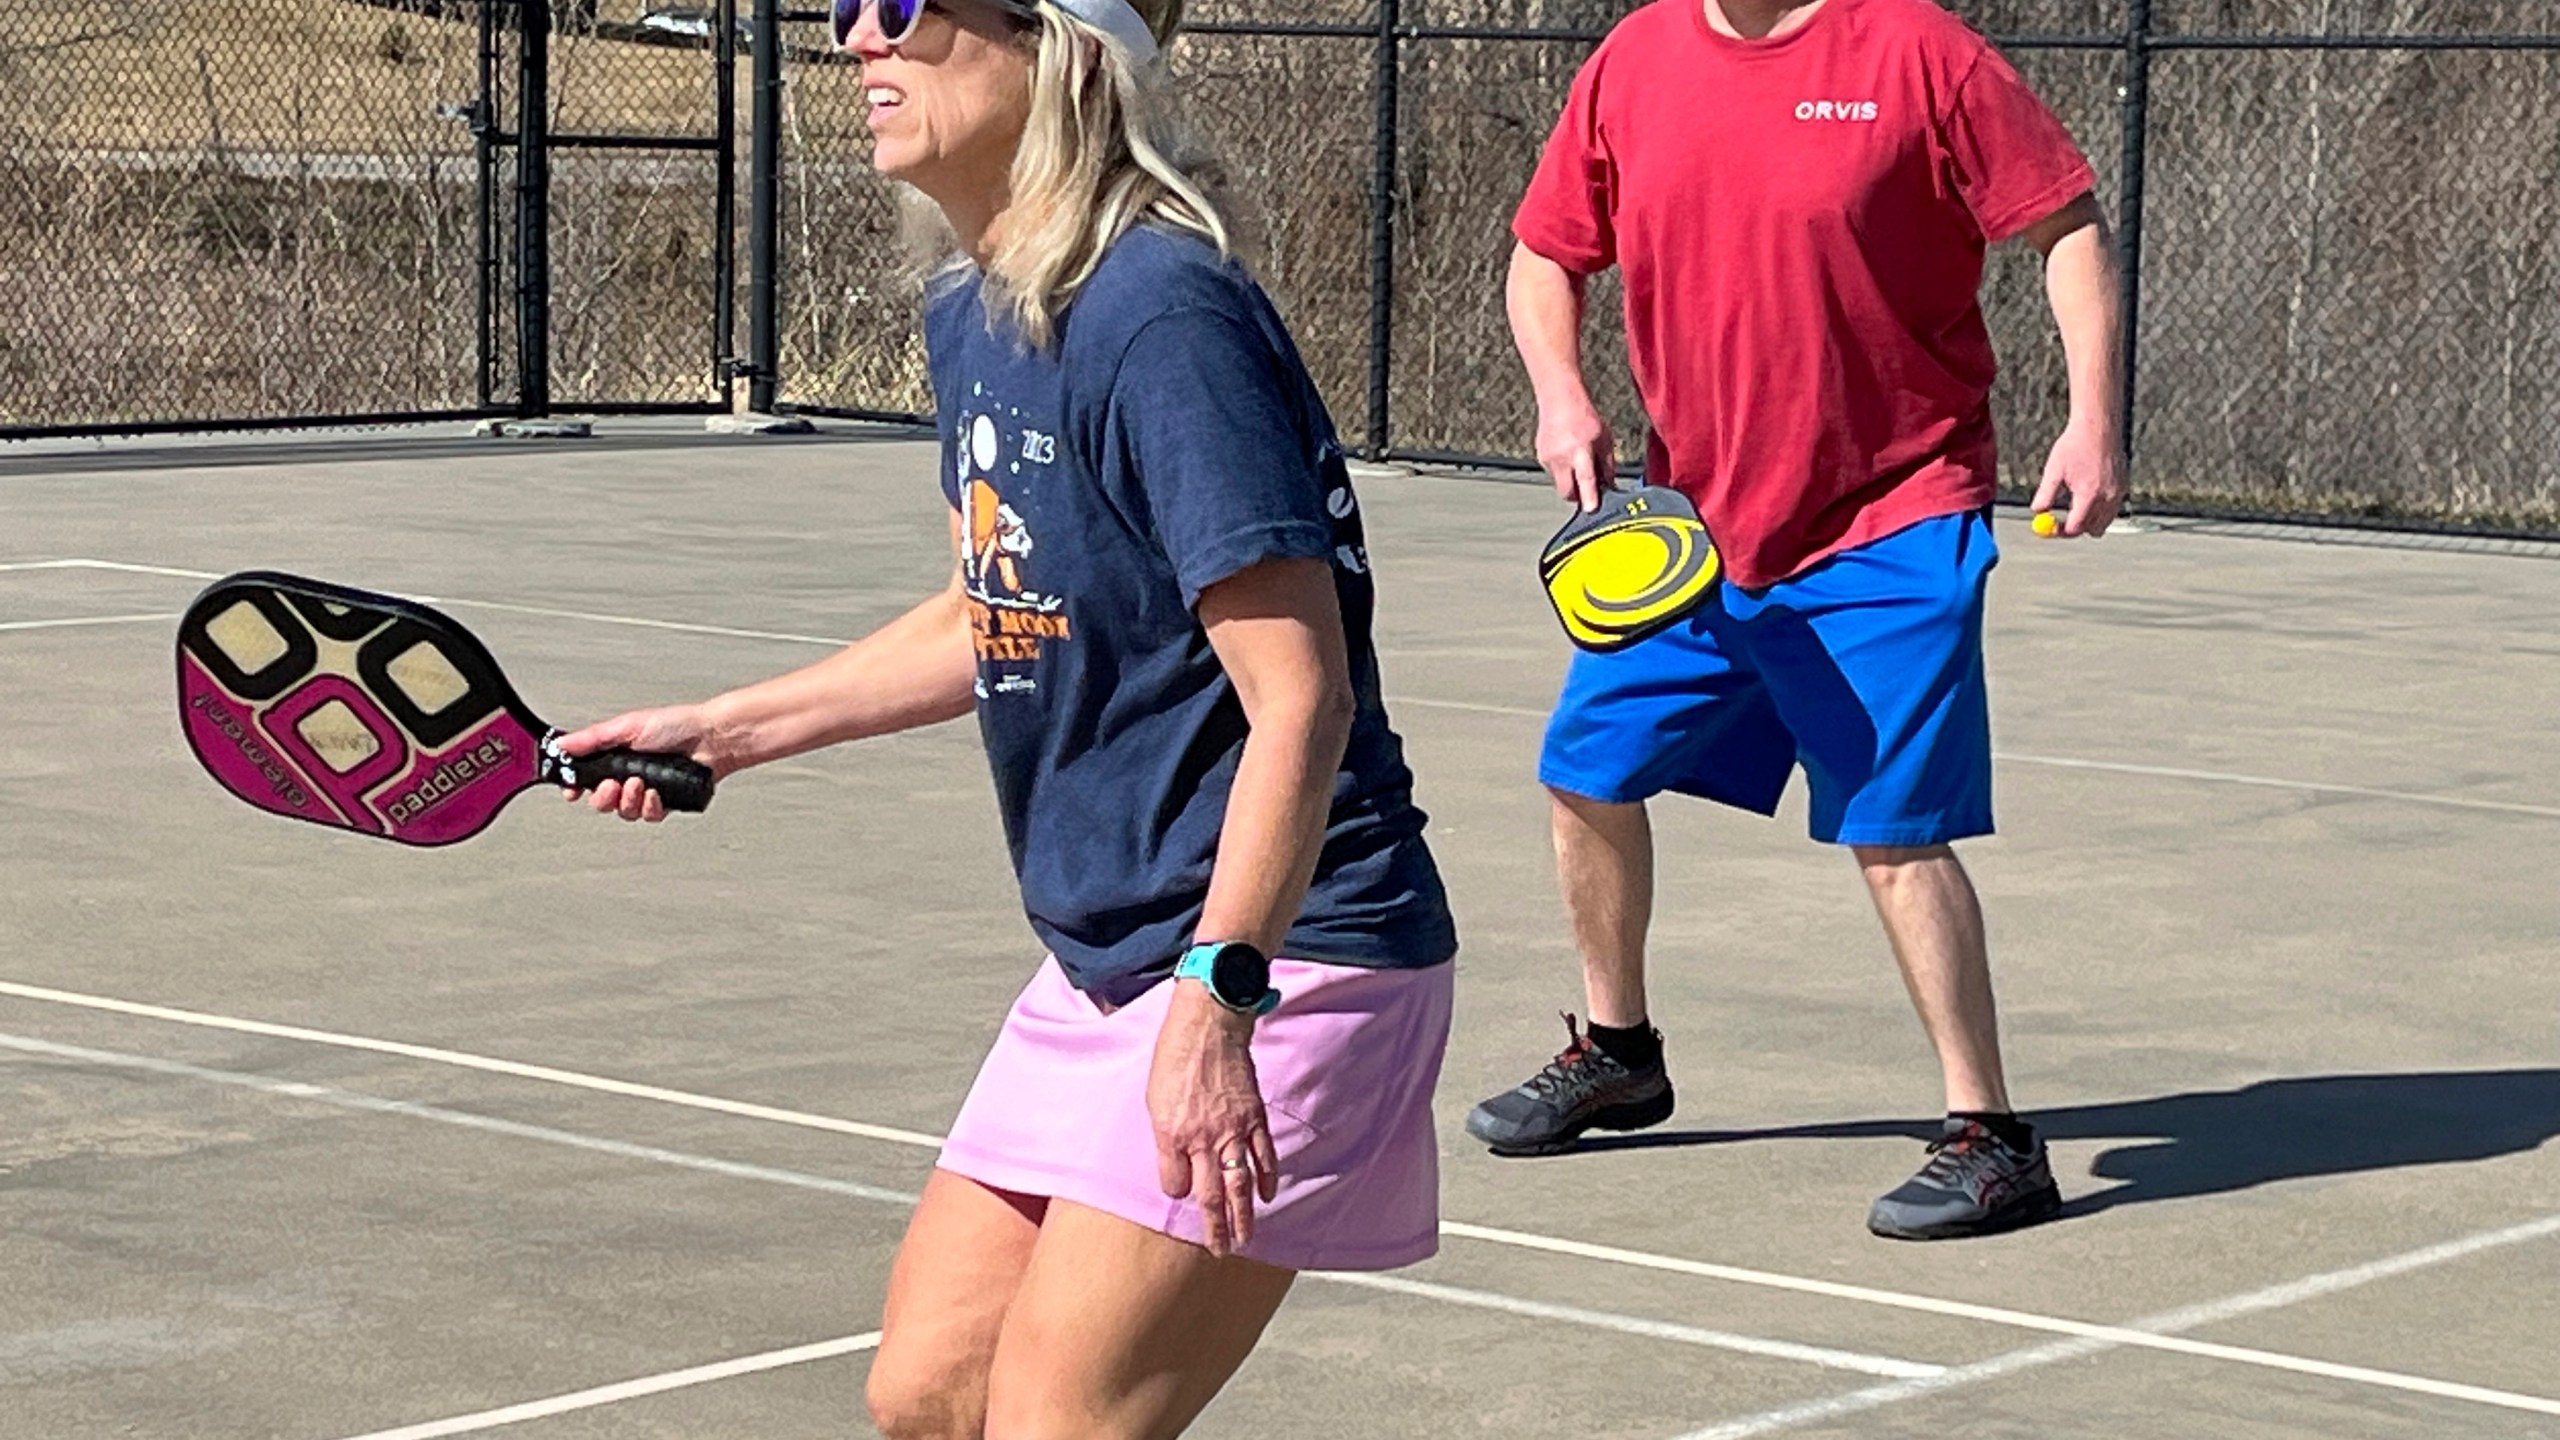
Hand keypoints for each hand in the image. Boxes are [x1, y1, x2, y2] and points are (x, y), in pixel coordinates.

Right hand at [554, 704, 719, 822]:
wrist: (711, 740)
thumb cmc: (675, 726)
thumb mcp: (626, 727)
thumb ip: (592, 739)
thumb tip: (561, 745)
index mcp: (614, 755)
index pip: (584, 777)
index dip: (575, 786)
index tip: (572, 791)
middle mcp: (627, 774)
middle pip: (600, 801)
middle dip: (602, 796)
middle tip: (612, 785)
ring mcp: (646, 790)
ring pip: (624, 811)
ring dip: (628, 800)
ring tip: (640, 783)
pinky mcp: (665, 803)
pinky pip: (648, 816)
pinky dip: (650, 806)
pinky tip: (656, 794)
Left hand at [1148, 981, 1280, 1257]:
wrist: (1210, 1025)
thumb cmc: (1175, 1057)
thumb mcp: (1154, 1099)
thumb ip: (1165, 1140)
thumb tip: (1176, 1174)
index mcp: (1173, 1133)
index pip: (1175, 1181)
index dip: (1178, 1195)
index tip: (1182, 1202)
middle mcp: (1203, 1138)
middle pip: (1211, 1194)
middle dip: (1216, 1227)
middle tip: (1221, 1251)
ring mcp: (1232, 1129)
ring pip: (1240, 1183)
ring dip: (1244, 1215)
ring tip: (1247, 1239)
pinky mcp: (1254, 1118)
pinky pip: (1263, 1156)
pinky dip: (1267, 1178)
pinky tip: (1267, 1196)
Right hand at [1535, 392, 1615, 513]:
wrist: (1559, 399)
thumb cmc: (1584, 416)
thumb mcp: (1604, 439)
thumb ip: (1607, 465)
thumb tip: (1610, 485)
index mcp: (1580, 451)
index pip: (1585, 480)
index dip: (1589, 497)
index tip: (1591, 509)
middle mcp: (1562, 458)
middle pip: (1567, 492)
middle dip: (1577, 496)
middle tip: (1587, 491)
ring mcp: (1548, 458)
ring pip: (1559, 483)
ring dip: (1570, 481)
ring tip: (1577, 463)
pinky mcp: (1541, 457)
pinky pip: (1553, 473)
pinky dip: (1563, 471)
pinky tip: (1568, 455)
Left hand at [2032, 419, 2127, 537]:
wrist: (2098, 426)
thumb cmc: (2074, 445)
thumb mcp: (2054, 470)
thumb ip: (2046, 494)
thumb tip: (2037, 511)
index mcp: (2089, 494)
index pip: (2076, 527)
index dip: (2062, 531)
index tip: (2052, 529)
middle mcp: (2108, 497)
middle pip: (2092, 529)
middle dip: (2076, 528)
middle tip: (2061, 522)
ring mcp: (2119, 492)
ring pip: (2105, 521)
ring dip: (2090, 519)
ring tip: (2075, 504)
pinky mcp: (2124, 485)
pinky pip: (2113, 508)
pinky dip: (2101, 508)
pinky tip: (2089, 493)